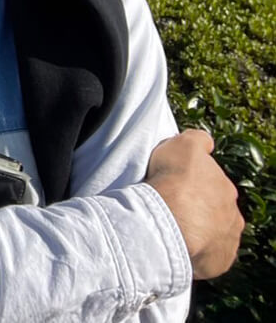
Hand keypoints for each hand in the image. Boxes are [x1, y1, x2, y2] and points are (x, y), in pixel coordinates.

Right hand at [146, 129, 243, 279]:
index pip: (212, 185)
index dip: (193, 184)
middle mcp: (233, 214)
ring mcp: (227, 240)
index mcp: (226, 188)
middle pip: (214, 211)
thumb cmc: (174, 180)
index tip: (176, 185)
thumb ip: (198, 140)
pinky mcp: (218, 262)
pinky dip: (196, 253)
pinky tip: (179, 245)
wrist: (168, 219)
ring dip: (198, 232)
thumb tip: (206, 143)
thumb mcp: (184, 144)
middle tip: (173, 207)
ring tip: (174, 228)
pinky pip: (208, 257)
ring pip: (213, 234)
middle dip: (198, 209)